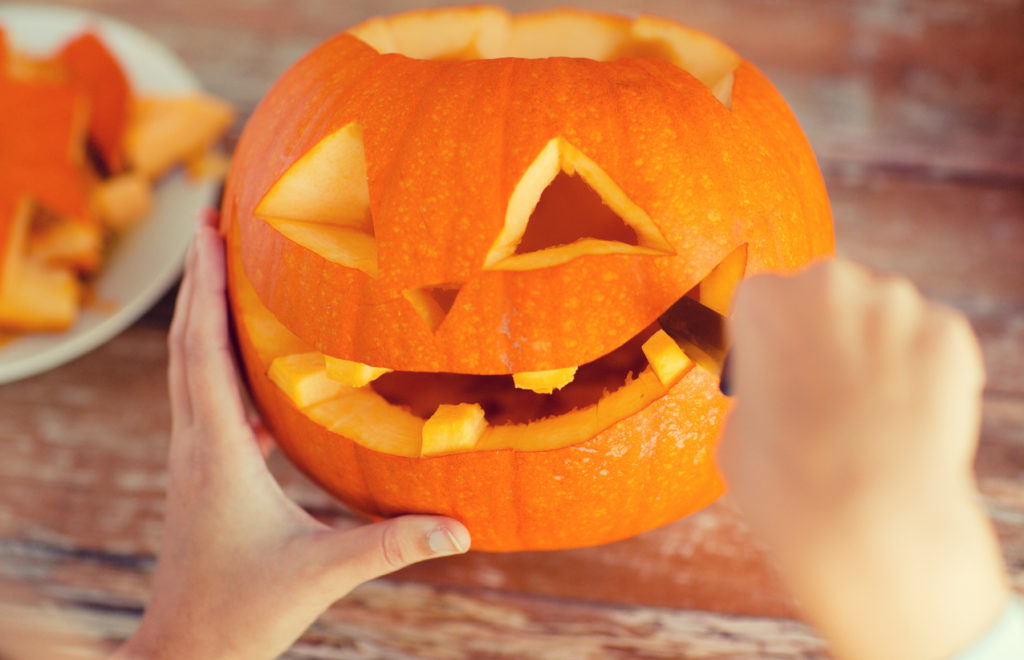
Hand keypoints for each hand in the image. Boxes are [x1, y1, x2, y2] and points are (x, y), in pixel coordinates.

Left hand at [115, 211, 469, 659]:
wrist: (182, 652)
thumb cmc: (242, 613)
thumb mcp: (323, 573)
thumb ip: (393, 545)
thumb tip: (463, 530)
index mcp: (217, 452)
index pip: (204, 351)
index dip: (206, 288)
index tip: (208, 230)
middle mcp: (195, 443)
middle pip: (187, 343)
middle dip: (197, 279)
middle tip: (210, 221)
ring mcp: (193, 457)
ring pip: (190, 368)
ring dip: (202, 314)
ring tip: (222, 270)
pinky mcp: (201, 472)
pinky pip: (207, 398)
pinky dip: (220, 361)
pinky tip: (252, 362)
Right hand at [718, 258, 1008, 659]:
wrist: (868, 521)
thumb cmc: (786, 484)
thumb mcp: (736, 432)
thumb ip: (757, 393)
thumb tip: (777, 396)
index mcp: (764, 302)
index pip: (761, 302)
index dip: (769, 341)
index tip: (777, 372)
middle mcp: (829, 285)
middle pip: (825, 296)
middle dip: (825, 335)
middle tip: (824, 394)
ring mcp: (896, 304)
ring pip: (882, 316)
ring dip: (876, 349)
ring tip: (870, 415)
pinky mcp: (949, 334)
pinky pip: (931, 342)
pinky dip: (924, 372)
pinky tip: (907, 418)